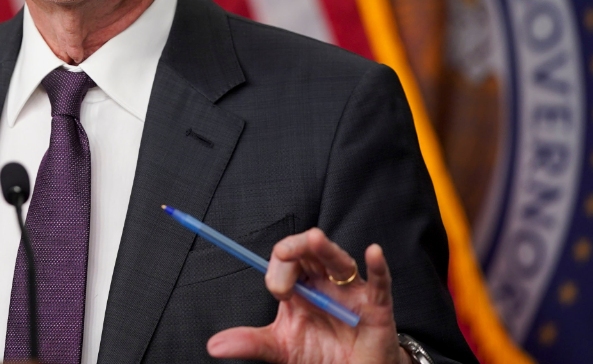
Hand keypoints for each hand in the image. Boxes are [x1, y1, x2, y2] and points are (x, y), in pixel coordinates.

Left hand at [206, 228, 408, 363]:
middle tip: (284, 259)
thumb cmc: (320, 356)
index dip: (277, 269)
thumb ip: (250, 342)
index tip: (278, 292)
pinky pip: (379, 283)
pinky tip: (374, 252)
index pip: (284, 260)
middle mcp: (324, 282)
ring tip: (314, 239)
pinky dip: (378, 267)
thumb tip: (213, 345)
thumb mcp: (281, 348)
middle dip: (293, 249)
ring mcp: (351, 292)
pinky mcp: (377, 307)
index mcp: (300, 286)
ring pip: (339, 260)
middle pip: (308, 250)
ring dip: (325, 249)